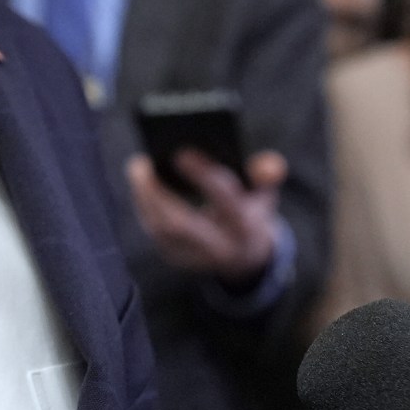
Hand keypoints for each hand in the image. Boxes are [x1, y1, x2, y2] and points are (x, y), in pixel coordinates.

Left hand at [127, 150, 288, 284]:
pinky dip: (145, 206)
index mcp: (245, 228)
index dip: (204, 177)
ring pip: (161, 230)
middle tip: (141, 163)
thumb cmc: (250, 211)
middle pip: (182, 224)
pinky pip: (155, 232)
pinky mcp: (176, 257)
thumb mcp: (264, 194)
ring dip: (144, 197)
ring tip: (138, 167)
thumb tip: (271, 163)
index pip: (225, 202)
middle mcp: (219, 249)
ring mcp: (195, 258)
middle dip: (158, 193)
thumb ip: (266, 175)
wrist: (246, 255)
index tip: (181, 152)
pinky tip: (140, 183)